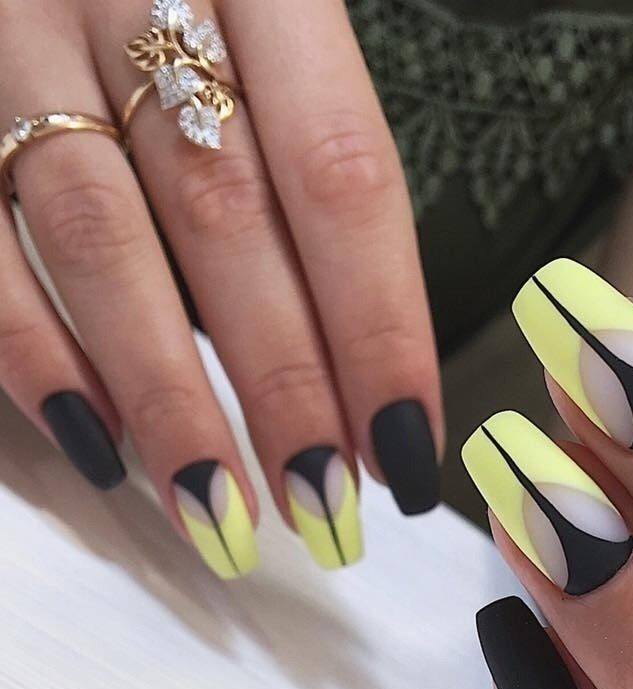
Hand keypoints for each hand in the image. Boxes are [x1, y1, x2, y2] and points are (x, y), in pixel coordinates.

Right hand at [0, 0, 440, 577]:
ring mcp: (19, 40)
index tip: (407, 449)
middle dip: (285, 387)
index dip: (380, 329)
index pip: (345, 180)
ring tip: (219, 508)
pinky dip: (38, 354)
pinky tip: (101, 442)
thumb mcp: (286, 44)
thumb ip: (321, 180)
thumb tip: (373, 385)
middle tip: (324, 505)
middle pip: (230, 222)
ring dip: (169, 397)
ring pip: (102, 243)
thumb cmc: (205, 6)